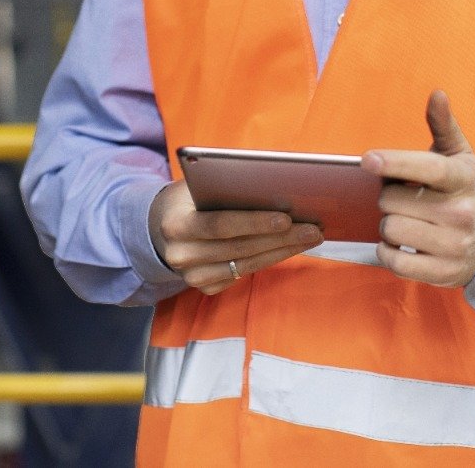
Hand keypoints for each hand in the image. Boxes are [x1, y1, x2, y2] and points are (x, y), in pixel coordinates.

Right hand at [149, 180, 323, 294]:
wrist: (162, 226)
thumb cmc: (189, 198)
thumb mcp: (198, 186)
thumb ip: (225, 188)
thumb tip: (274, 188)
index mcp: (175, 225)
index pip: (219, 226)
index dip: (254, 223)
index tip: (286, 218)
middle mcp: (180, 255)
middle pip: (239, 248)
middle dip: (279, 238)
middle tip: (312, 228)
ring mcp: (192, 276)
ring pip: (246, 265)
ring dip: (282, 251)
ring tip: (310, 236)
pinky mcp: (205, 288)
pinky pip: (243, 275)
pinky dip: (270, 260)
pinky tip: (290, 248)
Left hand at [364, 90, 474, 287]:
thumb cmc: (462, 190)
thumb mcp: (459, 157)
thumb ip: (443, 126)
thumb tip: (437, 94)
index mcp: (463, 178)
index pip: (428, 168)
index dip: (395, 163)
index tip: (367, 160)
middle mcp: (462, 213)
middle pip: (393, 202)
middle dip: (388, 198)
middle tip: (404, 198)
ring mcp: (454, 245)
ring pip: (391, 230)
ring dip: (388, 225)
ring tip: (405, 220)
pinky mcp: (443, 273)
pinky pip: (395, 262)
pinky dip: (387, 252)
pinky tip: (400, 244)